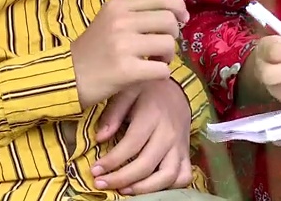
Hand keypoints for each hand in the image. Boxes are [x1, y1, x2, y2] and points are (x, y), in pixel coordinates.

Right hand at [71, 0, 189, 106]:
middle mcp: (121, 21)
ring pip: (168, 44)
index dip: (178, 5)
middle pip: (169, 20)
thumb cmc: (93, 49)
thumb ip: (137, 12)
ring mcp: (123, 45)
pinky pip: (162, 69)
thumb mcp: (110, 20)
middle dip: (173, 35)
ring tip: (155, 61)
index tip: (183, 18)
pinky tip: (150, 75)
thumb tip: (177, 14)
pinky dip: (162, 74)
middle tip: (163, 47)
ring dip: (168, 56)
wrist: (66, 76)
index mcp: (118, 5)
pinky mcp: (126, 70)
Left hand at [90, 79, 193, 194]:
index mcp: (153, 115)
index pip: (132, 144)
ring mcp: (180, 145)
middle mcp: (169, 133)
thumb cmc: (147, 91)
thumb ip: (113, 114)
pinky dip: (170, 187)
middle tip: (101, 183)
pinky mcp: (186, 153)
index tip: (94, 170)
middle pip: (147, 164)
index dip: (112, 161)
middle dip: (121, 179)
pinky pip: (184, 176)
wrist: (176, 89)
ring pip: (168, 176)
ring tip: (123, 190)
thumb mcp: (127, 91)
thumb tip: (100, 138)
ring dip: (144, 188)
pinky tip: (149, 186)